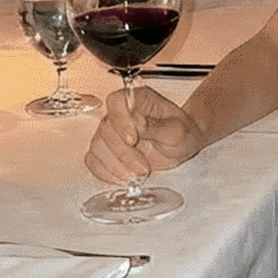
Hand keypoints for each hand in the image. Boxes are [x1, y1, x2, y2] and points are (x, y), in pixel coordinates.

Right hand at [85, 85, 204, 184]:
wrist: (183, 145)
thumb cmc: (182, 132)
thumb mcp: (176, 130)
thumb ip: (156, 126)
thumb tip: (136, 122)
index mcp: (139, 100)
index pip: (117, 101)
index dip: (120, 120)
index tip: (133, 140)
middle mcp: (122, 113)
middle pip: (106, 129)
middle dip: (124, 153)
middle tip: (143, 168)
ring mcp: (111, 131)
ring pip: (97, 146)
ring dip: (115, 165)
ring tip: (136, 175)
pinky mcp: (107, 149)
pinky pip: (93, 160)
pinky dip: (105, 172)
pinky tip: (123, 177)